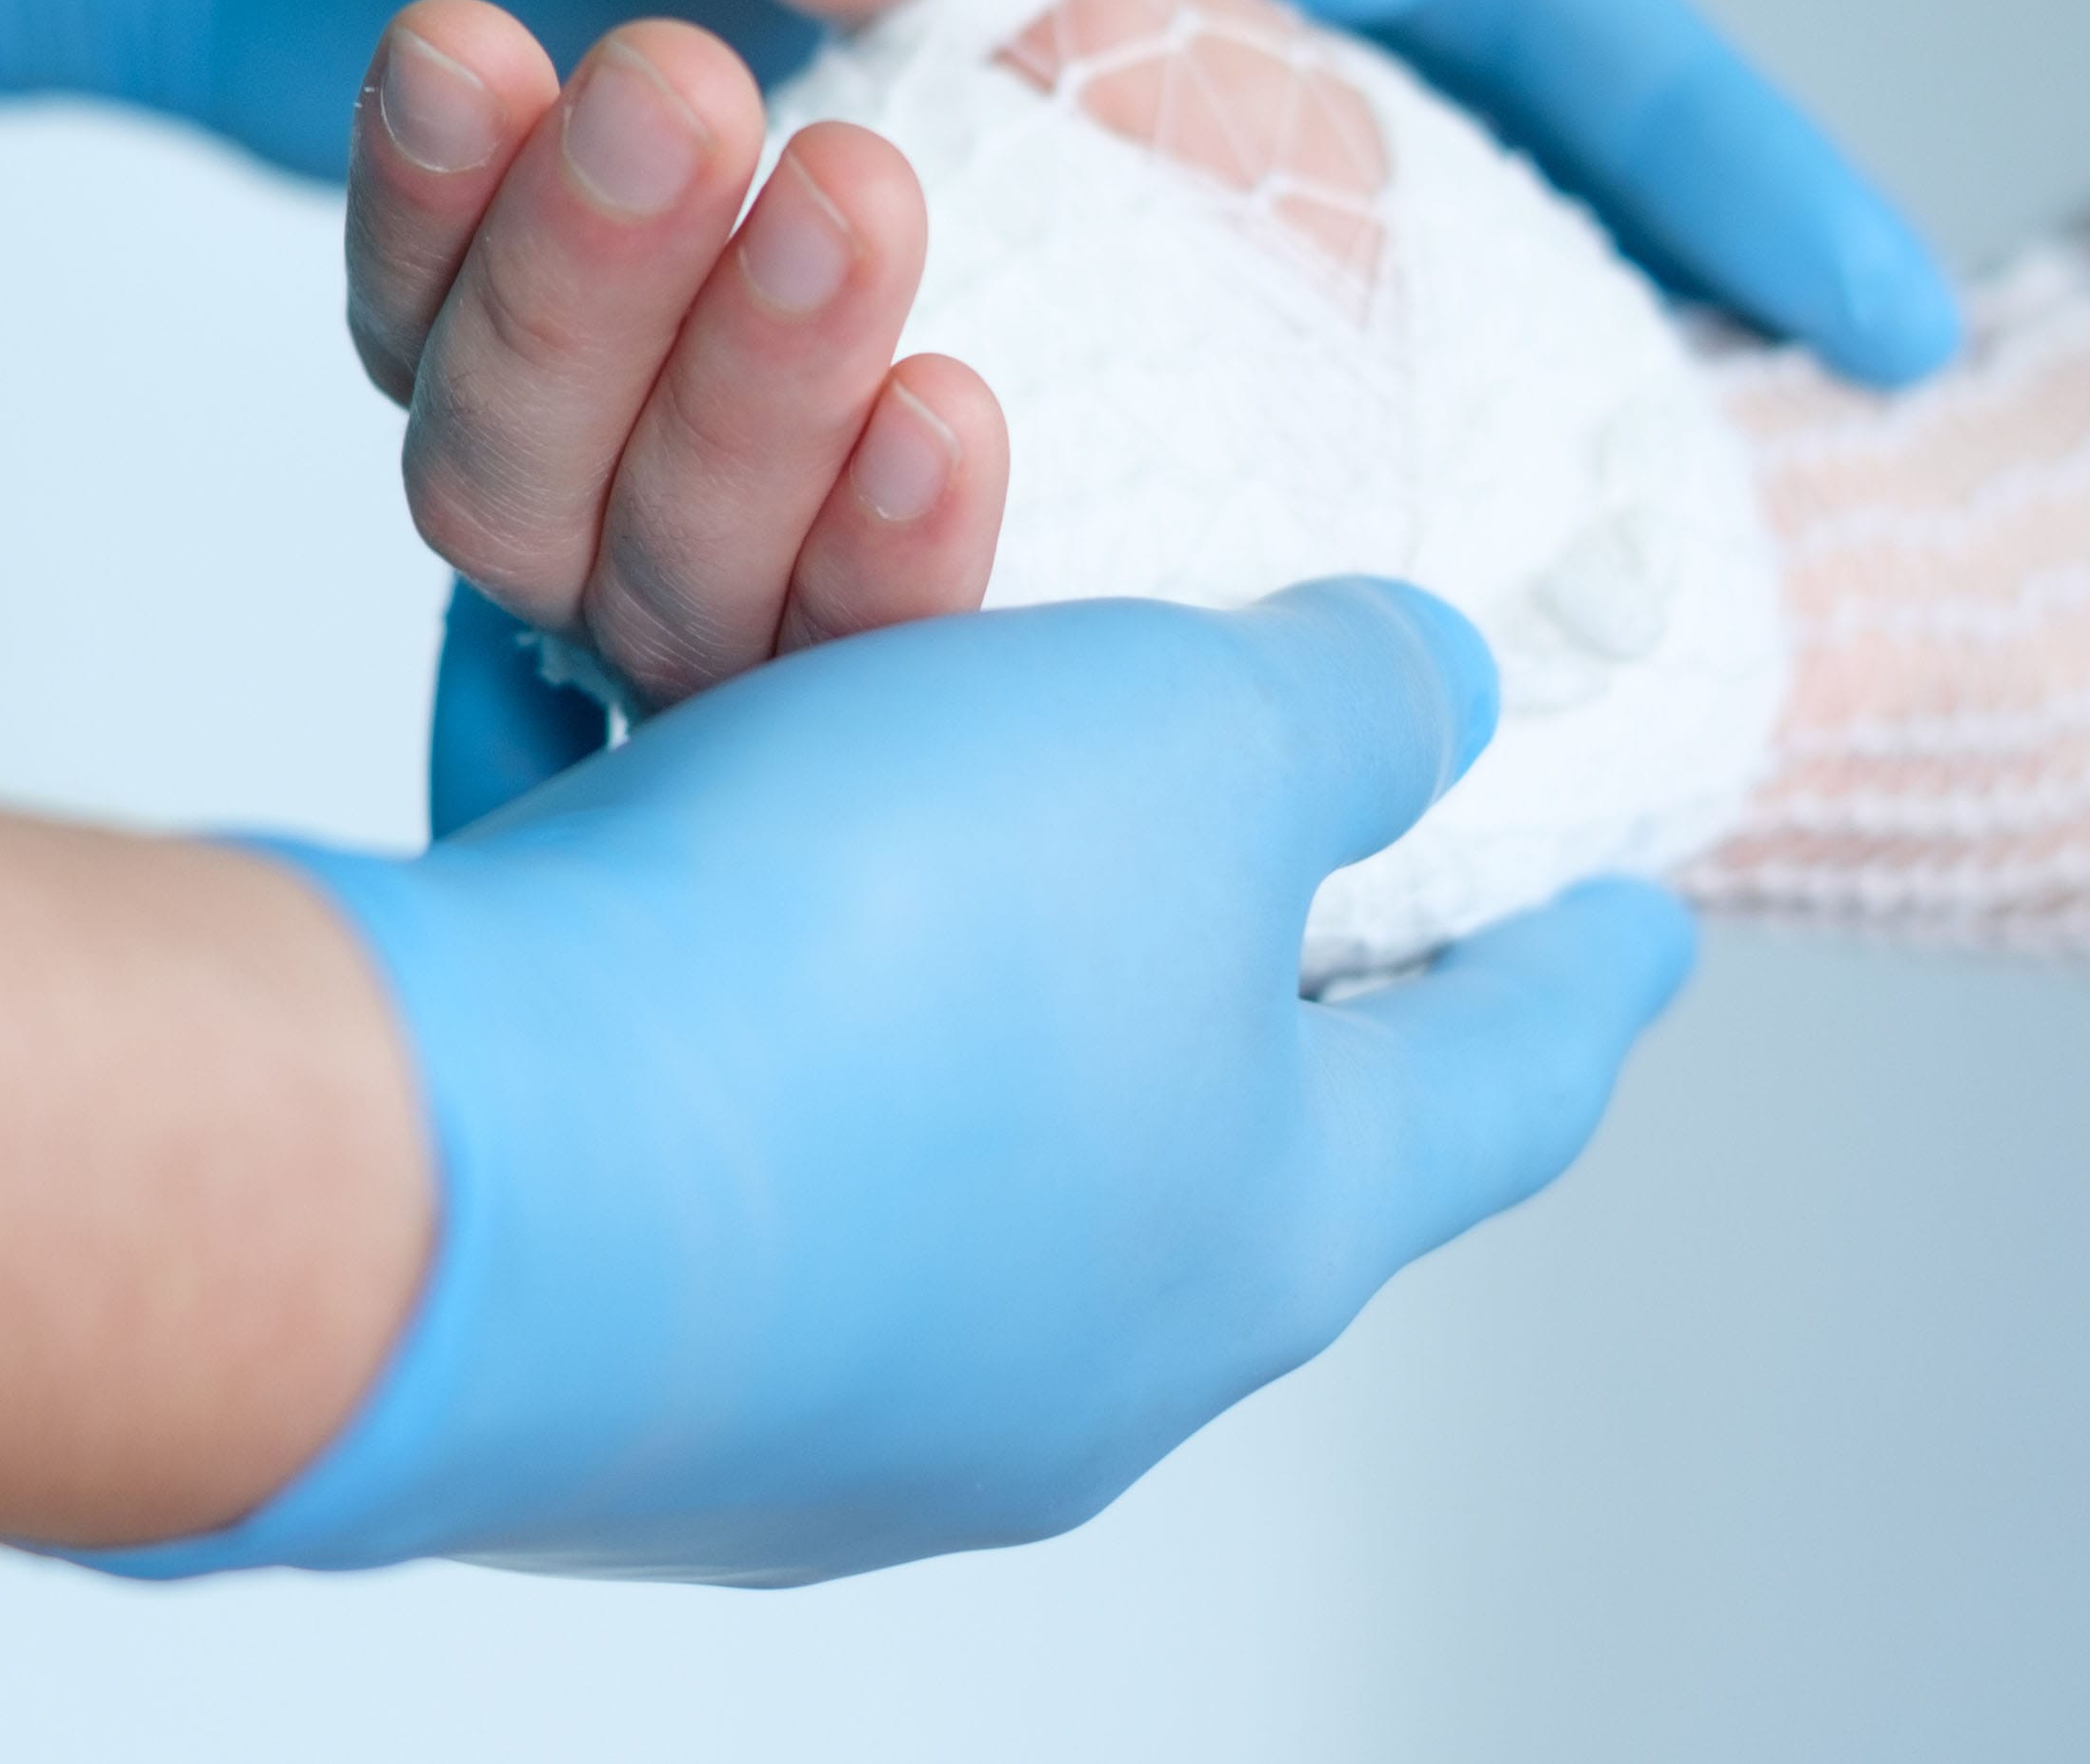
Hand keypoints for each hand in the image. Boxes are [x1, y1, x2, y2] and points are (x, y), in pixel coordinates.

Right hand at [80, 580, 1694, 1583]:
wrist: (444, 1178)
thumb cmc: (866, 965)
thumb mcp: (1184, 743)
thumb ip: (1350, 709)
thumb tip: (1443, 698)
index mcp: (1264, 1232)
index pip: (1500, 1082)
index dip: (1579, 968)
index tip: (1646, 918)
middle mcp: (1058, 1360)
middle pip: (1199, 1122)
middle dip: (1219, 969)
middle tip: (1240, 854)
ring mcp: (821, 1392)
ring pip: (922, 1117)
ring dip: (927, 949)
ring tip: (903, 804)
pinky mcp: (607, 1363)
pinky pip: (703, 1119)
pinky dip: (703, 971)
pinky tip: (634, 836)